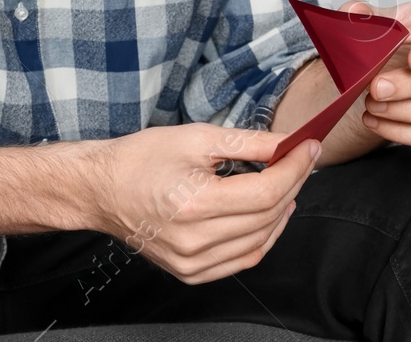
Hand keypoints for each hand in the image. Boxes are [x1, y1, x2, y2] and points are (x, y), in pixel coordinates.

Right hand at [89, 123, 319, 284]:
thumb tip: (288, 144)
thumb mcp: (196, 138)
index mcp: (195, 204)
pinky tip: (269, 214)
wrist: (102, 189)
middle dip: (292, 184)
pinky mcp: (191, 273)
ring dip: (282, 210)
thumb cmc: (141, 159)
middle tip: (301, 159)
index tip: (308, 148)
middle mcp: (195, 241)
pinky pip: (242, 260)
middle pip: (267, 216)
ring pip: (261, 241)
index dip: (294, 168)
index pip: (266, 192)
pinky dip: (263, 236)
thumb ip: (249, 143)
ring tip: (287, 183)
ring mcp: (193, 263)